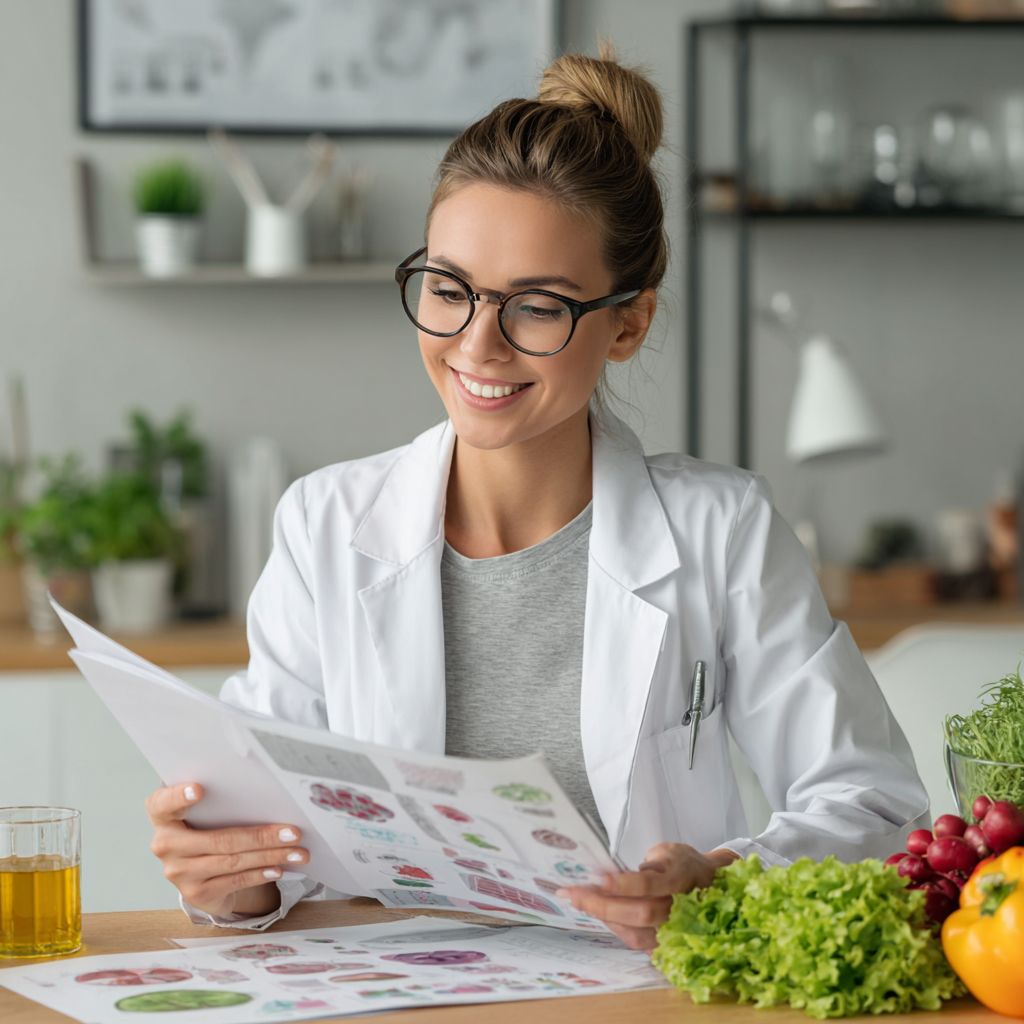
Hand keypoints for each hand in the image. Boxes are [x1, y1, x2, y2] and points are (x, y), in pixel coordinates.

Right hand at [146, 782, 309, 918]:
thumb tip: (272, 797)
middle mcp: (165, 845)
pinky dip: (260, 873)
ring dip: (270, 856)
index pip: (163, 803)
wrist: (199, 869)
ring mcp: (178, 873)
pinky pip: (234, 880)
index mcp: (163, 816)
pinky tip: (279, 868)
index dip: (179, 796)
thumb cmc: (207, 826)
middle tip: (294, 832)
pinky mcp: (195, 893)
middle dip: (262, 836)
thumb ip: (222, 802)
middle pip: (219, 839)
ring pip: (232, 862)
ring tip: (297, 852)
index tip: (199, 789)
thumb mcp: (207, 812)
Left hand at [558, 843, 738, 950]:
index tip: (596, 877)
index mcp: (679, 879)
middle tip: (571, 892)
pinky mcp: (666, 943)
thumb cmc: (684, 864)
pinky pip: (636, 941)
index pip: (647, 885)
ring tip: (578, 900)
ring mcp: (673, 930)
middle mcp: (678, 908)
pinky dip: (614, 927)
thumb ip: (646, 864)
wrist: (712, 884)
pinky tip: (597, 913)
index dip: (620, 883)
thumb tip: (613, 874)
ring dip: (602, 916)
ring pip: (634, 932)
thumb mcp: (667, 851)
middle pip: (637, 913)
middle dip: (600, 903)